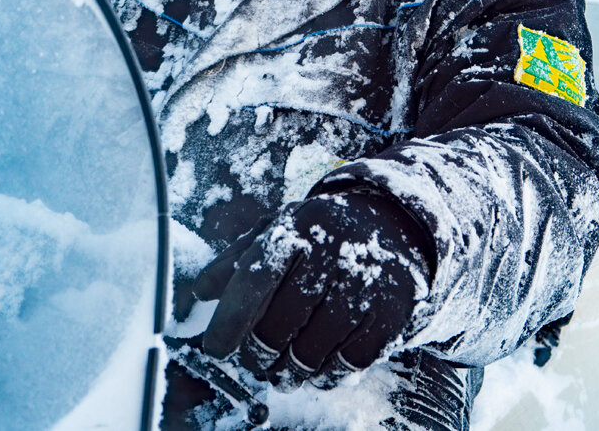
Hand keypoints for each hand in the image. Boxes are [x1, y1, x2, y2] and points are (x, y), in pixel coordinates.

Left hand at [193, 191, 431, 386]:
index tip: (215, 349)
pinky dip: (326, 375)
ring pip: (309, 353)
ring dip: (288, 372)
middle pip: (277, 326)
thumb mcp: (283, 228)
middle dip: (257, 355)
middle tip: (253, 362)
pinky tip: (317, 368)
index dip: (229, 321)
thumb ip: (239, 258)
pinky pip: (347, 364)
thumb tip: (200, 292)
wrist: (398, 224)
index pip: (254, 279)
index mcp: (300, 226)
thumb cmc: (326, 232)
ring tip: (282, 371)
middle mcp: (335, 252)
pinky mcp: (391, 314)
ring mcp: (366, 285)